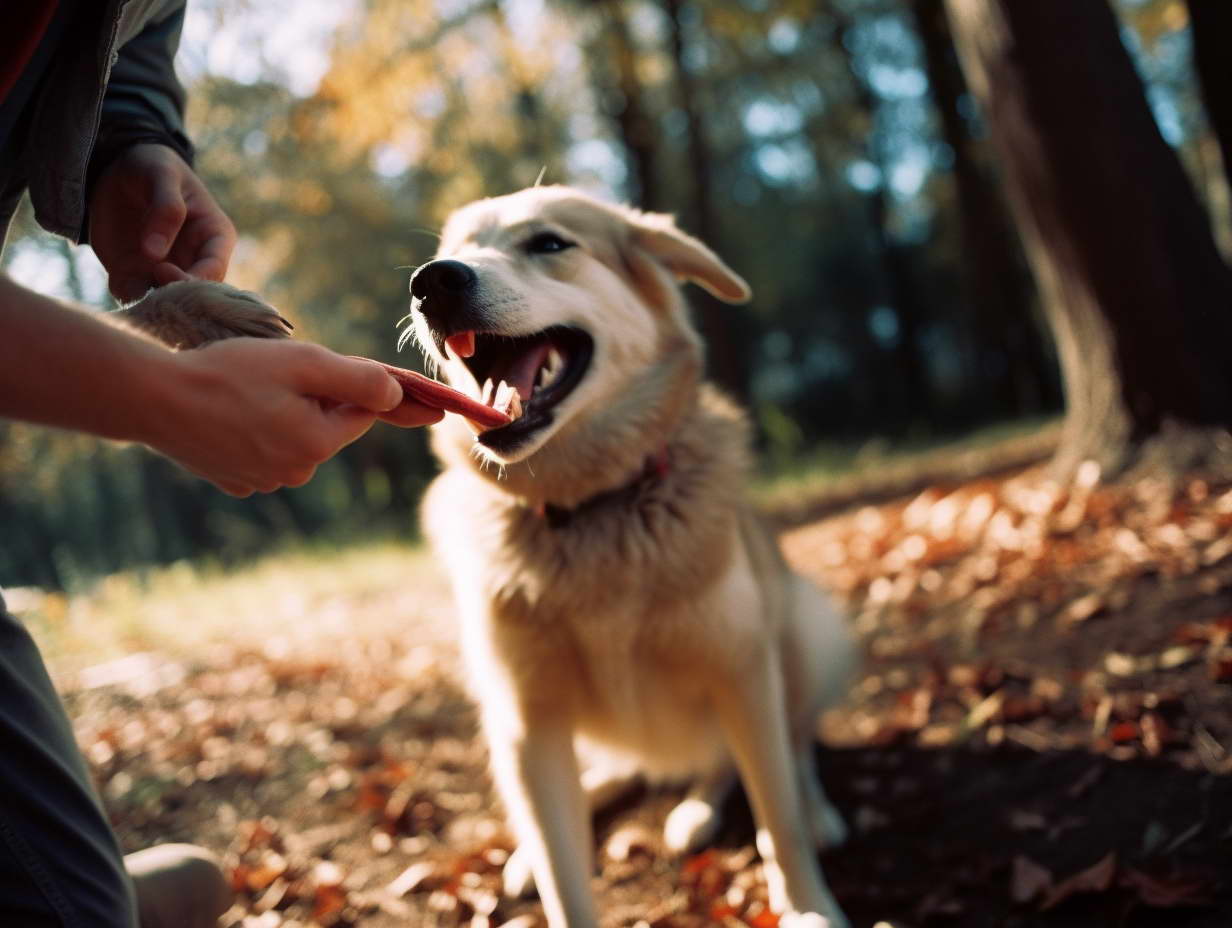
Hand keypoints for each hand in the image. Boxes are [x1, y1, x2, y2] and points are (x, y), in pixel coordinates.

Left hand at [89, 144, 236, 301]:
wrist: (119, 169)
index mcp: (214, 237)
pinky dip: (126, 296)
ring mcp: (166, 270)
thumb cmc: (153, 166)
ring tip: (128, 284)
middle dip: (171, 295)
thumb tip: (156, 255)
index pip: (214, 271)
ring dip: (149, 301)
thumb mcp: (162, 175)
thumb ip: (167, 210)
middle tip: (144, 277)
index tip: (160, 269)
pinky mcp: (136, 274)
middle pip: (193, 295)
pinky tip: (117, 281)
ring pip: (166, 301)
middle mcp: (194, 261)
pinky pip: (134, 295)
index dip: (193, 279)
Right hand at [143, 340, 441, 496]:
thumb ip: (359, 379)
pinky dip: (254, 431)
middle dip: (312, 400)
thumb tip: (397, 396)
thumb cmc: (229, 373)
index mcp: (317, 446)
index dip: (346, 385)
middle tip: (272, 375)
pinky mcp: (233, 480)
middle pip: (326, 428)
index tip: (318, 367)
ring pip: (294, 439)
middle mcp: (294, 473)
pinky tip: (228, 413)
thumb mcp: (304, 362)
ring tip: (245, 391)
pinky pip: (262, 451)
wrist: (153, 397)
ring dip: (283, 414)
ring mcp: (262, 482)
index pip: (360, 414)